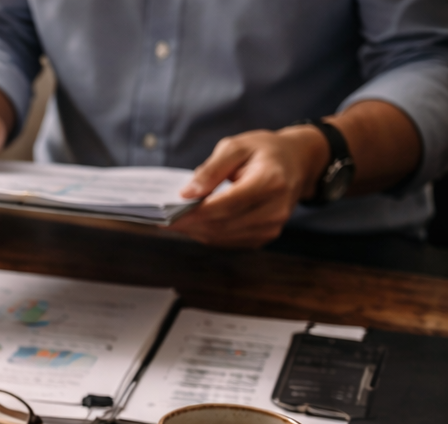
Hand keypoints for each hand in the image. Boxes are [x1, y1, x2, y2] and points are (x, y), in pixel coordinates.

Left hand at [168, 126, 329, 247]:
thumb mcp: (236, 147)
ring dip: (195, 230)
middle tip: (161, 219)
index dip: (193, 213)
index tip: (165, 214)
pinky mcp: (264, 236)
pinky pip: (228, 240)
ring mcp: (272, 227)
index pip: (225, 205)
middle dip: (188, 223)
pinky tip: (194, 223)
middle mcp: (275, 209)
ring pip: (222, 236)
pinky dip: (208, 233)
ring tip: (173, 220)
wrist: (297, 164)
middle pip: (221, 224)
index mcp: (270, 182)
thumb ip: (211, 169)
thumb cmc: (263, 152)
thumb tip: (187, 193)